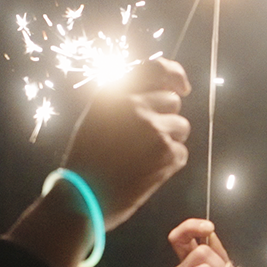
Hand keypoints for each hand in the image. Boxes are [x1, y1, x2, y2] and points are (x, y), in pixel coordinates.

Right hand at [63, 59, 192, 229]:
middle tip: (145, 139)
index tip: (182, 86)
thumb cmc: (88, 159)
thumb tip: (160, 87)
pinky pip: (181, 151)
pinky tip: (147, 171)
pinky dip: (169, 162)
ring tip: (143, 156)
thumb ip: (123, 98)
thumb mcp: (95, 117)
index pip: (156, 69)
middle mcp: (135, 106)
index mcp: (115, 94)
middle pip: (173, 101)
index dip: (175, 75)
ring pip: (181, 126)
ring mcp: (155, 130)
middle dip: (165, 117)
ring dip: (169, 140)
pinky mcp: (168, 154)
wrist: (84, 197)